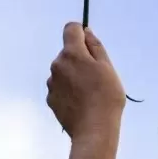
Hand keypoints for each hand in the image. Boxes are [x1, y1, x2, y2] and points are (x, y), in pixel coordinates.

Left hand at [46, 22, 125, 141]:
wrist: (93, 130)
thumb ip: (95, 46)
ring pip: (63, 71)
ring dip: (73, 75)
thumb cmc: (106, 97)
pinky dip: (68, 90)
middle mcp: (57, 65)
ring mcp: (51, 83)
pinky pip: (60, 87)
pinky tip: (80, 103)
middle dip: (80, 58)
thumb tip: (85, 32)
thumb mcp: (107, 67)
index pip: (70, 29)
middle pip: (67, 52)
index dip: (81, 33)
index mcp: (72, 54)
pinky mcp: (50, 99)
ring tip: (89, 93)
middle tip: (96, 76)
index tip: (90, 44)